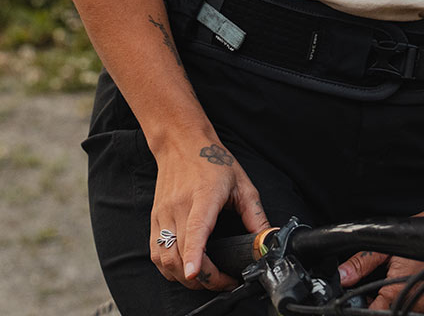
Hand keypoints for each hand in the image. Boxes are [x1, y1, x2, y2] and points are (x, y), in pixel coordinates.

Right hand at [149, 137, 269, 290]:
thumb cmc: (212, 161)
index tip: (195, 274)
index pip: (195, 230)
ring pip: (166, 259)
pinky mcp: (155, 219)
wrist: (180, 142)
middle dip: (204, 278)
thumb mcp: (242, 184)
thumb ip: (256, 216)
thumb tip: (267, 242)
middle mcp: (178, 207)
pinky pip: (157, 254)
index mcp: (202, 197)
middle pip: (181, 253)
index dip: (195, 255)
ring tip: (206, 278)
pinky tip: (185, 269)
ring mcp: (163, 214)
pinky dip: (169, 269)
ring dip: (184, 278)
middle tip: (224, 281)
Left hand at [337, 189, 423, 313]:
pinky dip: (408, 303)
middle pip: (389, 313)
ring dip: (393, 305)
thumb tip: (344, 275)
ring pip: (404, 312)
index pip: (375, 313)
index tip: (361, 299)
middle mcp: (416, 304)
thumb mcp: (385, 249)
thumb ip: (361, 264)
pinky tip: (405, 289)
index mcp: (398, 291)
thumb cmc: (419, 239)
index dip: (365, 306)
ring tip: (390, 287)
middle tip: (374, 290)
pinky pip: (418, 310)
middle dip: (377, 305)